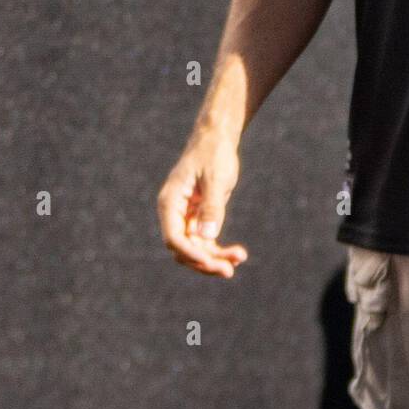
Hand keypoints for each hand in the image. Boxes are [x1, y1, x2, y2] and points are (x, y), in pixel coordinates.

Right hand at [157, 131, 248, 277]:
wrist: (217, 138)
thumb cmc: (214, 154)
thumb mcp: (215, 179)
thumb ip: (211, 207)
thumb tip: (208, 237)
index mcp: (170, 202)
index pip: (173, 237)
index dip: (190, 254)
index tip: (210, 262)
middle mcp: (174, 213)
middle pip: (183, 248)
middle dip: (204, 261)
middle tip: (229, 270)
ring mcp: (185, 217)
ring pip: (195, 248)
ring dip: (214, 258)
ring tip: (238, 260)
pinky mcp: (198, 217)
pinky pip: (205, 241)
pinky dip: (218, 249)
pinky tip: (237, 254)